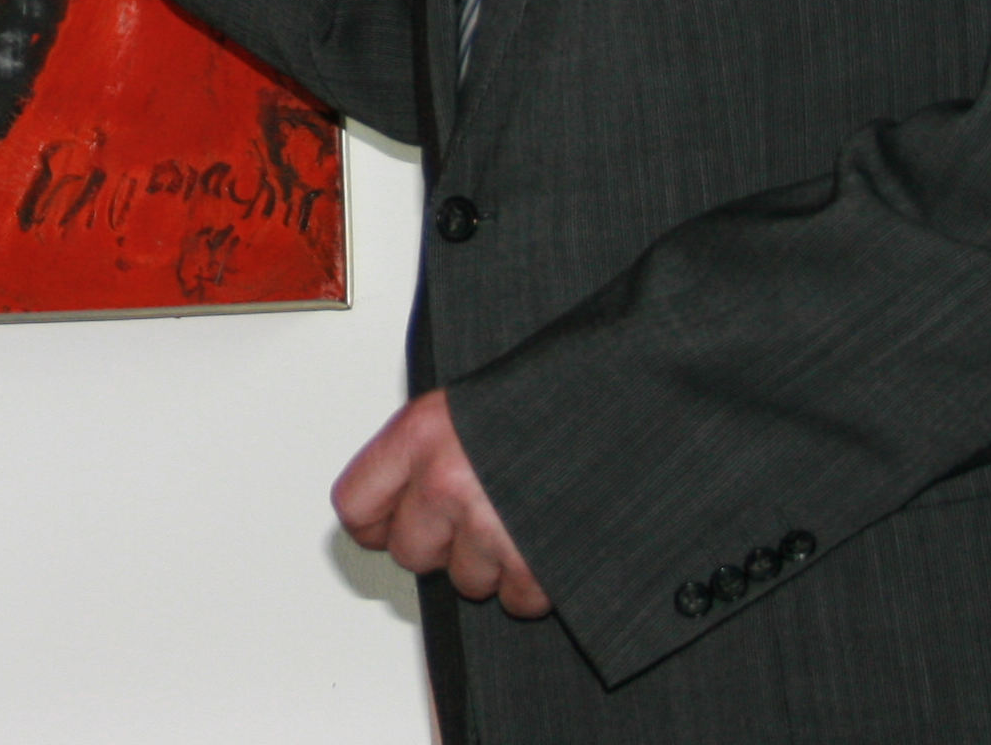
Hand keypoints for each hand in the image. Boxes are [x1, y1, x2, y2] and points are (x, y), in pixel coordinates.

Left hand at [333, 392, 546, 616]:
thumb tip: (406, 493)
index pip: (356, 504)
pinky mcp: (536, 564)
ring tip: (522, 517)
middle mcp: (447, 481)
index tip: (387, 524)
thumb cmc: (560, 391)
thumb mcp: (473, 402)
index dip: (375, 520)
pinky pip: (516, 599)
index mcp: (424, 433)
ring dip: (492, 563)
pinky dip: (535, 582)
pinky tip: (549, 539)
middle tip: (476, 515)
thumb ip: (431, 447)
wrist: (634, 400)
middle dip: (441, 543)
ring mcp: (491, 526)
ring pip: (465, 580)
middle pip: (409, 551)